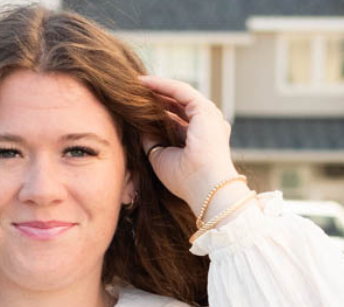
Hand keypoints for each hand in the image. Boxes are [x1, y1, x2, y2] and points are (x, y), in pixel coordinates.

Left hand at [137, 75, 245, 216]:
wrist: (204, 186)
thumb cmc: (185, 180)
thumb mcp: (161, 157)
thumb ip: (150, 140)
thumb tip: (137, 125)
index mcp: (201, 138)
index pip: (177, 120)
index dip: (158, 113)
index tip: (138, 109)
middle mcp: (207, 124)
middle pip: (178, 105)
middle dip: (157, 98)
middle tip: (135, 92)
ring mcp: (208, 114)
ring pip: (178, 95)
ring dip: (157, 89)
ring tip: (136, 85)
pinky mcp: (204, 108)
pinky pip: (179, 90)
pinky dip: (161, 85)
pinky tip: (143, 82)